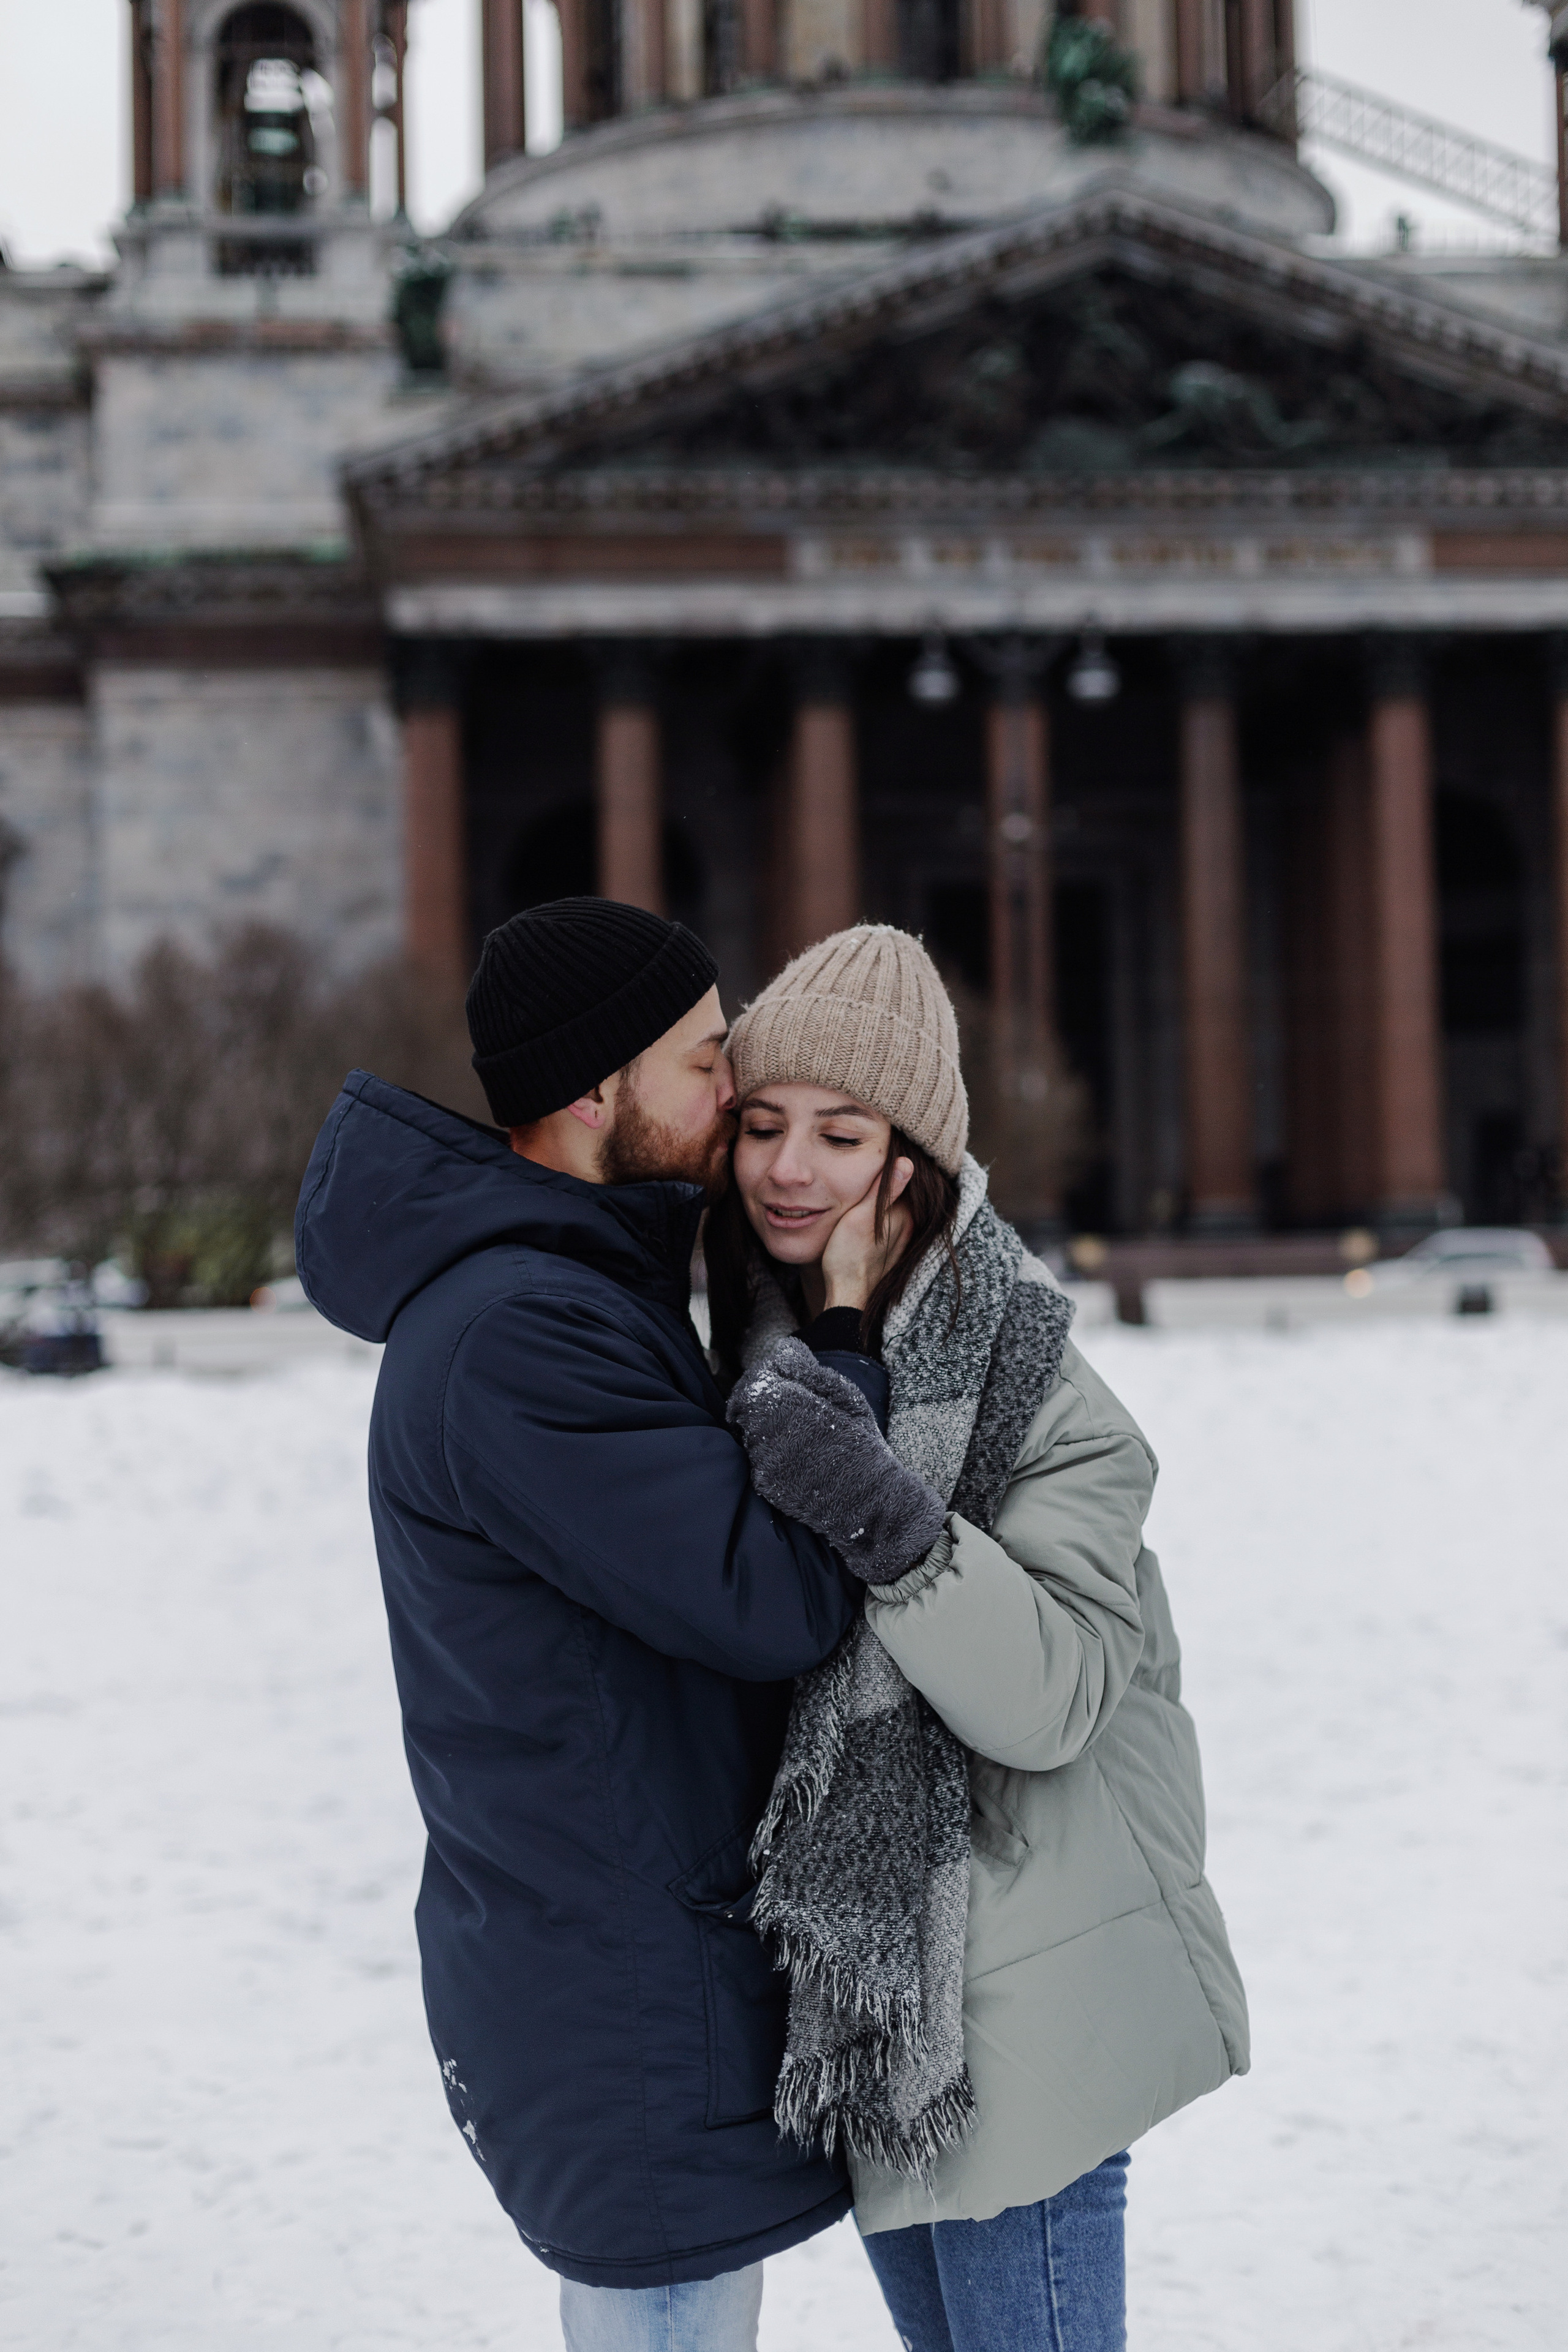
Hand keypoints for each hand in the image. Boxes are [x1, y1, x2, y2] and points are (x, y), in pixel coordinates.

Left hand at [727, 1339, 946, 1583]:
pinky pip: (755, 1457)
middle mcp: (769, 1432)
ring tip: (798, 1433)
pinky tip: (796, 1456)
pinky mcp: (763, 1483)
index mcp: (790, 1404)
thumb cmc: (861, 1444)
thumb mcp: (845, 1397)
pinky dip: (768, 1451)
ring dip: (763, 1427)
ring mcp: (763, 1460)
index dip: (766, 1377)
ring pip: (748, 1432)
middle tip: (789, 1407)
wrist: (869, 1500)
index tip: (782, 1381)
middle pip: (745, 1406)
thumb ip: (808, 1371)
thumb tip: (783, 1348)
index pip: (755, 1381)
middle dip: (761, 1402)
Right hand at [819, 1158, 913, 1311]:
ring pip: (896, 1211)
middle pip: (902, 1196)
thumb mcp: (862, 1217)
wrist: (847, 1295)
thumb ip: (884, 1191)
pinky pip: (891, 1226)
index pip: (906, 1181)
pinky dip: (884, 1216)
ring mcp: (901, 1241)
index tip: (882, 1151)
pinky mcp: (890, 1252)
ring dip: (886, 1200)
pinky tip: (871, 1214)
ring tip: (870, 1186)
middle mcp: (908, 1227)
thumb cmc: (848, 1256)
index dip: (894, 1166)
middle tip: (873, 1165)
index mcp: (905, 1215)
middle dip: (891, 1181)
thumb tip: (907, 1162)